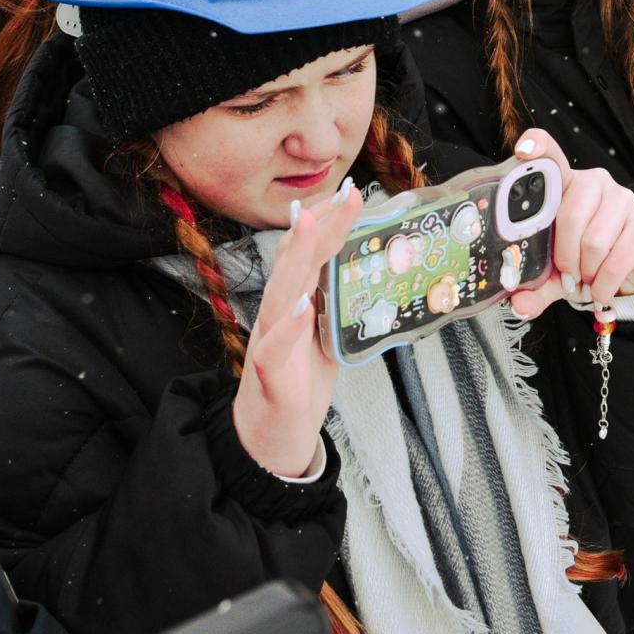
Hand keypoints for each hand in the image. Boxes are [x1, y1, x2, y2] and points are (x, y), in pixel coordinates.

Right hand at [232, 181, 365, 478]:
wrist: (267, 440)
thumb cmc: (298, 382)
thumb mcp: (326, 334)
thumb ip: (338, 301)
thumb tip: (367, 270)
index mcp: (292, 303)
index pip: (306, 253)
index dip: (325, 222)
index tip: (348, 193)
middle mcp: (277, 315)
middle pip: (294, 262)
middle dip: (318, 225)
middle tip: (343, 194)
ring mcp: (269, 342)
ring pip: (280, 293)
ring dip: (296, 259)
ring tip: (310, 227)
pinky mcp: (270, 374)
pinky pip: (274, 347)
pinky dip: (287, 325)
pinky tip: (301, 305)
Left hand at [506, 130, 633, 317]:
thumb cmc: (588, 259)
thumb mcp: (557, 272)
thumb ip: (536, 287)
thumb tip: (518, 305)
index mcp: (568, 185)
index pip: (553, 158)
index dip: (539, 149)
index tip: (523, 151)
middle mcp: (597, 184)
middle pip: (570, 216)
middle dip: (564, 256)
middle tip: (567, 273)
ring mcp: (624, 202)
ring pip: (594, 241)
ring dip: (586, 272)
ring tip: (587, 278)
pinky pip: (617, 260)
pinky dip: (603, 284)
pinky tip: (601, 289)